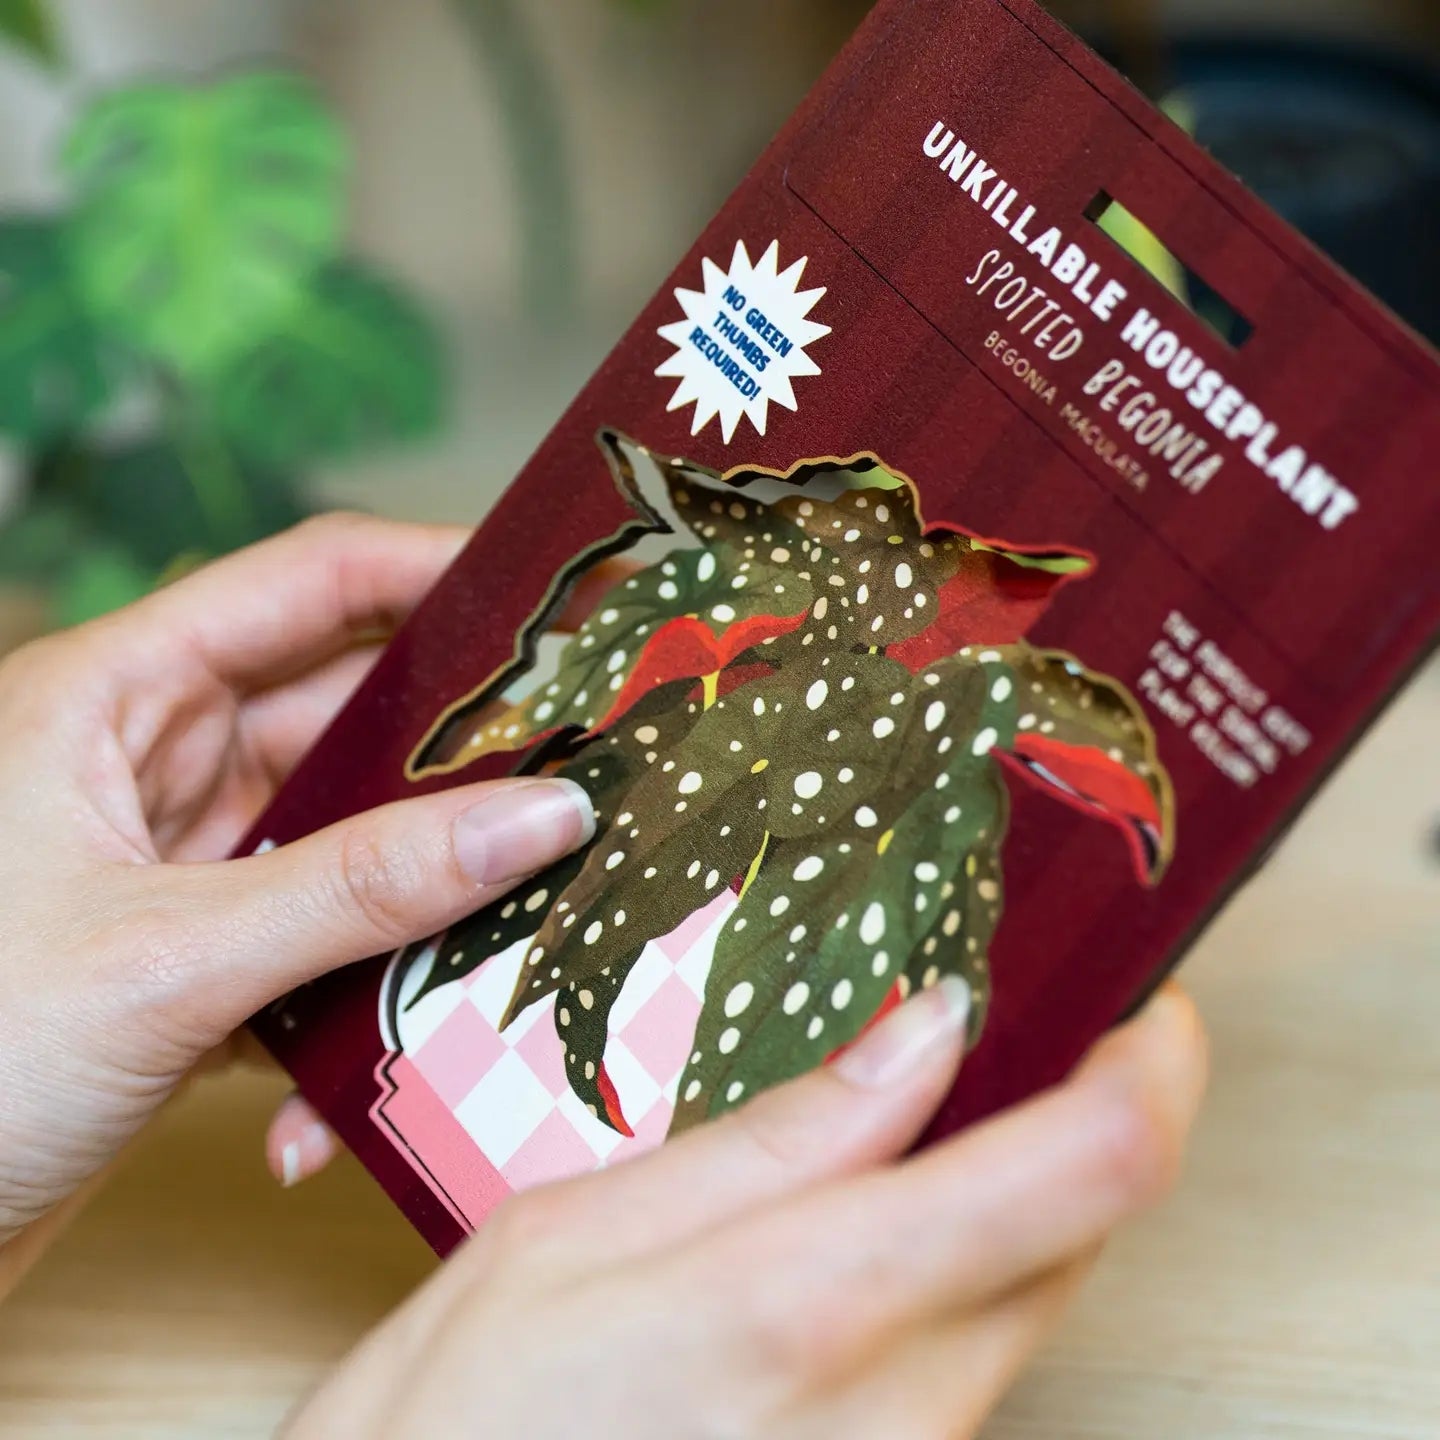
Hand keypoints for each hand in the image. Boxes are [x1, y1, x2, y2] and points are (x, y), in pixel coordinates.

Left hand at [0, 515, 600, 1248]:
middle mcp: (154, 761)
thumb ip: (365, 887)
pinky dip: (353, 997)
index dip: (439, 569)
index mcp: (115, 696)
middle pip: (350, 717)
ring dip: (418, 896)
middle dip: (463, 753)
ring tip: (512, 918)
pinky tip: (350, 1079)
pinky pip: (317, 940)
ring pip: (349, 838)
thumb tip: (544, 816)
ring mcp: (178, 860)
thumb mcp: (168, 959)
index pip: (311, 582)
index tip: (560, 595)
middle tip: (588, 766)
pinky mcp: (195, 952)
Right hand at [286, 982, 1206, 1439]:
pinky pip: (971, 1369)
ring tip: (905, 1125)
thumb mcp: (575, 1235)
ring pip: (1029, 1303)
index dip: (1149, 1073)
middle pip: (1082, 1238)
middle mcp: (897, 1413)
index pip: (1083, 1174)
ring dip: (1008, 1202)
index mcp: (813, 1304)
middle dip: (1073, 1124)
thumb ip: (774, 1139)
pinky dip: (956, 1280)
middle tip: (1009, 1039)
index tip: (1144, 1010)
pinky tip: (858, 1237)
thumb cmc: (455, 1425)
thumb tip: (919, 1035)